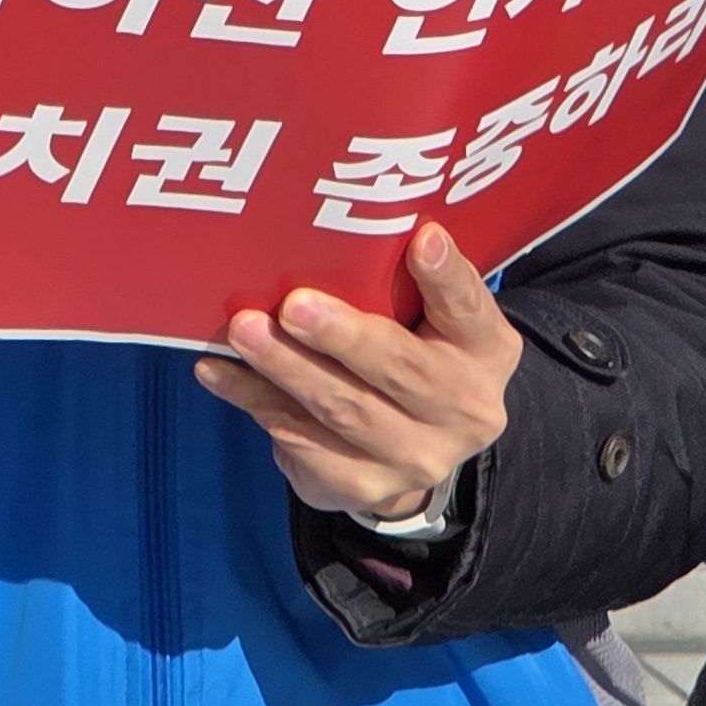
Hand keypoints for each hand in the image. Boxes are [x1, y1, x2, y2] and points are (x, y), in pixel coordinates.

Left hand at [194, 222, 516, 525]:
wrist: (420, 440)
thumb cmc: (416, 345)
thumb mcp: (437, 311)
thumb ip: (414, 274)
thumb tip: (364, 219)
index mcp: (486, 350)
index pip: (470, 306)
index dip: (446, 275)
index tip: (422, 239)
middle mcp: (464, 411)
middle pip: (398, 368)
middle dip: (340, 337)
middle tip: (292, 306)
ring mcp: (416, 458)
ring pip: (342, 412)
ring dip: (285, 370)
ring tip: (242, 332)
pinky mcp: (364, 486)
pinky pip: (303, 446)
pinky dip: (256, 404)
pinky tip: (220, 374)